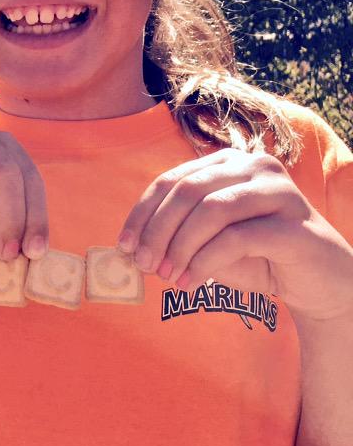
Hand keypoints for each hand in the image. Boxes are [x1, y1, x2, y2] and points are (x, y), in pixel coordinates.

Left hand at [119, 148, 352, 320]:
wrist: (321, 282)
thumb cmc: (258, 257)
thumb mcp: (209, 241)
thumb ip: (176, 234)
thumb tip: (132, 246)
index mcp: (227, 163)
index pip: (172, 180)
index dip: (142, 213)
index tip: (124, 245)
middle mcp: (254, 166)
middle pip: (187, 191)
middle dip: (157, 231)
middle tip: (144, 265)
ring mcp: (278, 191)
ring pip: (211, 210)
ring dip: (180, 247)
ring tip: (167, 277)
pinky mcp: (295, 224)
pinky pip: (237, 238)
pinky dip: (205, 262)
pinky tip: (191, 282)